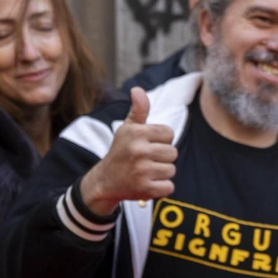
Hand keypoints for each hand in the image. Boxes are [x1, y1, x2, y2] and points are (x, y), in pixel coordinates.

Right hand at [79, 87, 177, 216]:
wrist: (104, 180)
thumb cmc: (121, 151)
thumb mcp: (127, 128)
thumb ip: (139, 109)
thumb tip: (137, 89)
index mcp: (137, 133)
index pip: (169, 134)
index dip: (161, 140)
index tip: (148, 145)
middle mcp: (139, 150)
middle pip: (173, 153)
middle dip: (163, 158)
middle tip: (146, 160)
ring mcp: (141, 170)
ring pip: (171, 170)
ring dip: (162, 173)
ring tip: (146, 171)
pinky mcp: (144, 188)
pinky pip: (169, 187)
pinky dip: (161, 188)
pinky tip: (148, 183)